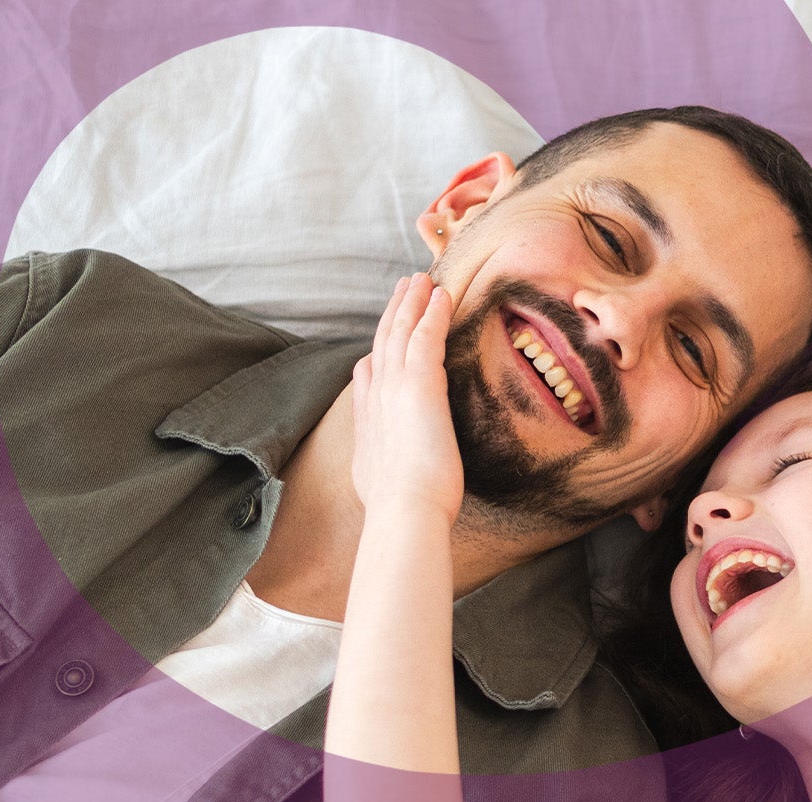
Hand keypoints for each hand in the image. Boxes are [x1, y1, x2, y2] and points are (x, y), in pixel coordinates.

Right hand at [350, 274, 463, 519]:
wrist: (403, 511)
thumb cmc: (403, 510)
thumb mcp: (382, 481)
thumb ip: (382, 460)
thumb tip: (381, 461)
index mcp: (369, 421)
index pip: (370, 374)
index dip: (379, 349)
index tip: (385, 333)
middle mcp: (376, 398)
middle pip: (383, 343)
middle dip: (393, 314)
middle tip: (404, 288)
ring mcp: (394, 387)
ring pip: (400, 332)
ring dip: (411, 303)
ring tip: (421, 280)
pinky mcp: (419, 384)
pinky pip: (425, 336)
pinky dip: (432, 312)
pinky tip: (441, 294)